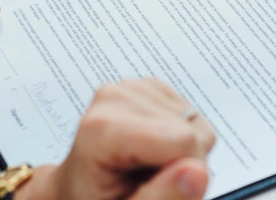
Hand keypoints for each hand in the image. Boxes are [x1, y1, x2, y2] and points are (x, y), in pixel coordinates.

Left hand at [16, 79, 216, 199]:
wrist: (78, 189)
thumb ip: (161, 199)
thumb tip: (197, 171)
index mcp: (102, 128)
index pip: (184, 141)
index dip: (186, 176)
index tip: (161, 190)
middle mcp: (115, 97)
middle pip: (191, 131)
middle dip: (184, 165)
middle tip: (150, 181)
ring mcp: (132, 87)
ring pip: (196, 123)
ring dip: (183, 153)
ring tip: (147, 168)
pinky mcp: (149, 87)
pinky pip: (191, 115)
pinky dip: (181, 138)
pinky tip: (155, 151)